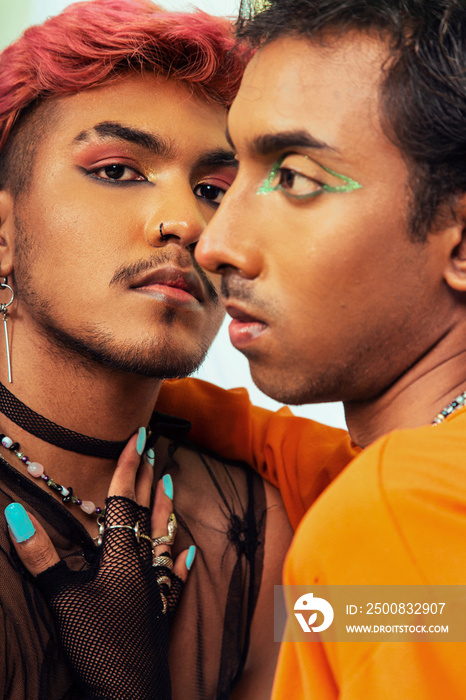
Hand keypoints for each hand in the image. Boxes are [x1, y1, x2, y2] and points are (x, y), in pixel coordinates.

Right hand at [4, 429, 194, 699]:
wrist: (129, 694)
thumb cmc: (98, 646)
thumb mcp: (63, 600)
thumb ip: (42, 558)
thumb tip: (16, 515)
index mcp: (120, 557)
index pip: (124, 500)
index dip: (129, 467)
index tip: (138, 436)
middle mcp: (143, 566)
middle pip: (146, 512)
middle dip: (149, 478)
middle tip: (156, 448)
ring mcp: (154, 589)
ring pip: (164, 538)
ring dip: (166, 509)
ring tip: (172, 483)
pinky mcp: (160, 613)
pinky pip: (174, 579)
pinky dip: (180, 562)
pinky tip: (188, 552)